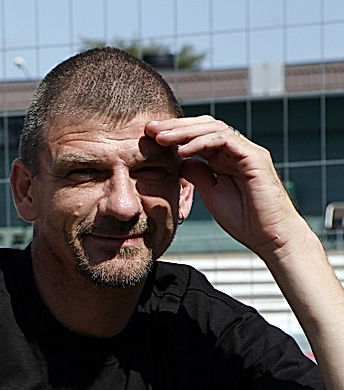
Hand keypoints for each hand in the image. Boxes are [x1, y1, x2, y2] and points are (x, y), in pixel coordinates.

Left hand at [146, 116, 303, 256]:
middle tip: (149, 129)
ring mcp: (247, 151)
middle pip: (204, 126)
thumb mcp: (210, 193)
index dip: (173, 135)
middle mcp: (236, 150)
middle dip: (175, 127)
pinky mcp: (255, 157)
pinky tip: (182, 151)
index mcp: (224, 158)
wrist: (269, 236)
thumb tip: (180, 161)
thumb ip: (197, 175)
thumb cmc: (243, 219)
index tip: (147, 138)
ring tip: (160, 138)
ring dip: (184, 131)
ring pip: (213, 128)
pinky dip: (202, 142)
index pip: (197, 137)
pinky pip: (226, 140)